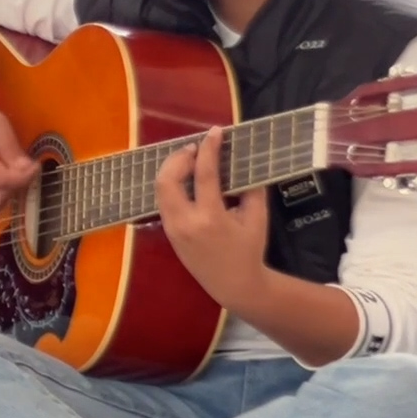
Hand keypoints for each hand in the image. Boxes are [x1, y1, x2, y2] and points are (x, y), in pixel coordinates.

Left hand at [154, 127, 271, 307]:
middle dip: (179, 157)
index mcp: (210, 218)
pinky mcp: (168, 233)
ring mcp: (173, 229)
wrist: (233, 285)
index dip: (209, 148)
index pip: (204, 174)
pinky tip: (185, 178)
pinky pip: (163, 201)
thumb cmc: (249, 250)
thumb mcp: (257, 218)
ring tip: (189, 159)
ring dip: (172, 169)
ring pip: (160, 189)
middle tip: (195, 148)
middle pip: (167, 179)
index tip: (215, 132)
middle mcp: (185, 223)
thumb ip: (251, 188)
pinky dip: (171, 184)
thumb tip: (244, 160)